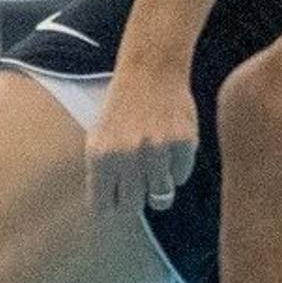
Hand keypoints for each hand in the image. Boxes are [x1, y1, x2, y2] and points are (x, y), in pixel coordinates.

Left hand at [88, 67, 199, 223]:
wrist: (151, 70)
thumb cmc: (121, 107)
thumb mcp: (98, 137)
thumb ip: (102, 174)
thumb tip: (109, 211)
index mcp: (100, 155)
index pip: (103, 206)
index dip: (111, 206)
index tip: (116, 200)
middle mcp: (127, 155)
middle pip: (133, 207)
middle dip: (135, 199)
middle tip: (137, 183)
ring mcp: (157, 150)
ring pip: (161, 195)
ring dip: (158, 184)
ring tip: (154, 161)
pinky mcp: (183, 143)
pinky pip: (181, 176)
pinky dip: (177, 167)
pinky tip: (170, 146)